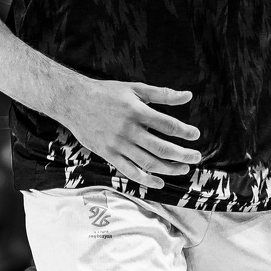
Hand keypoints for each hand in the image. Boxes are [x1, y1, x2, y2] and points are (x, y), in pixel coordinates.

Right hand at [60, 80, 201, 189]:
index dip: (185, 132)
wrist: (74, 102)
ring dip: (169, 169)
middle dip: (183, 155)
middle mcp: (129, 130)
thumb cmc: (107, 93)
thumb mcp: (135, 88)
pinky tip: (159, 182)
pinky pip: (130, 172)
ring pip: (148, 163)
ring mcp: (118, 145)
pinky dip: (146, 180)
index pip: (168, 125)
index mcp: (137, 112)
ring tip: (183, 169)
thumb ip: (162, 93)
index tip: (195, 135)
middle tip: (196, 157)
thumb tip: (188, 95)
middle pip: (162, 148)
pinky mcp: (108, 155)